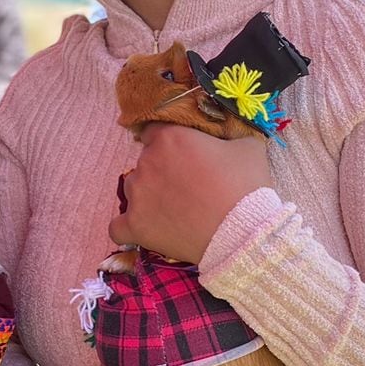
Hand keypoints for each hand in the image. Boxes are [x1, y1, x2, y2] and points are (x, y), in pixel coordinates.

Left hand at [110, 123, 272, 263]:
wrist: (243, 233)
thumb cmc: (246, 187)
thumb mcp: (248, 148)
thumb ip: (228, 138)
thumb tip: (226, 141)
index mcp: (169, 138)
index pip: (155, 132)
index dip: (169, 144)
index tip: (183, 156)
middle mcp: (147, 162)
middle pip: (145, 162)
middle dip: (162, 172)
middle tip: (187, 187)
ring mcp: (137, 195)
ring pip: (132, 190)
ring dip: (147, 197)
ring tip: (173, 211)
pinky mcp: (134, 225)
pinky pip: (117, 226)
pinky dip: (128, 228)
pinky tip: (144, 229)